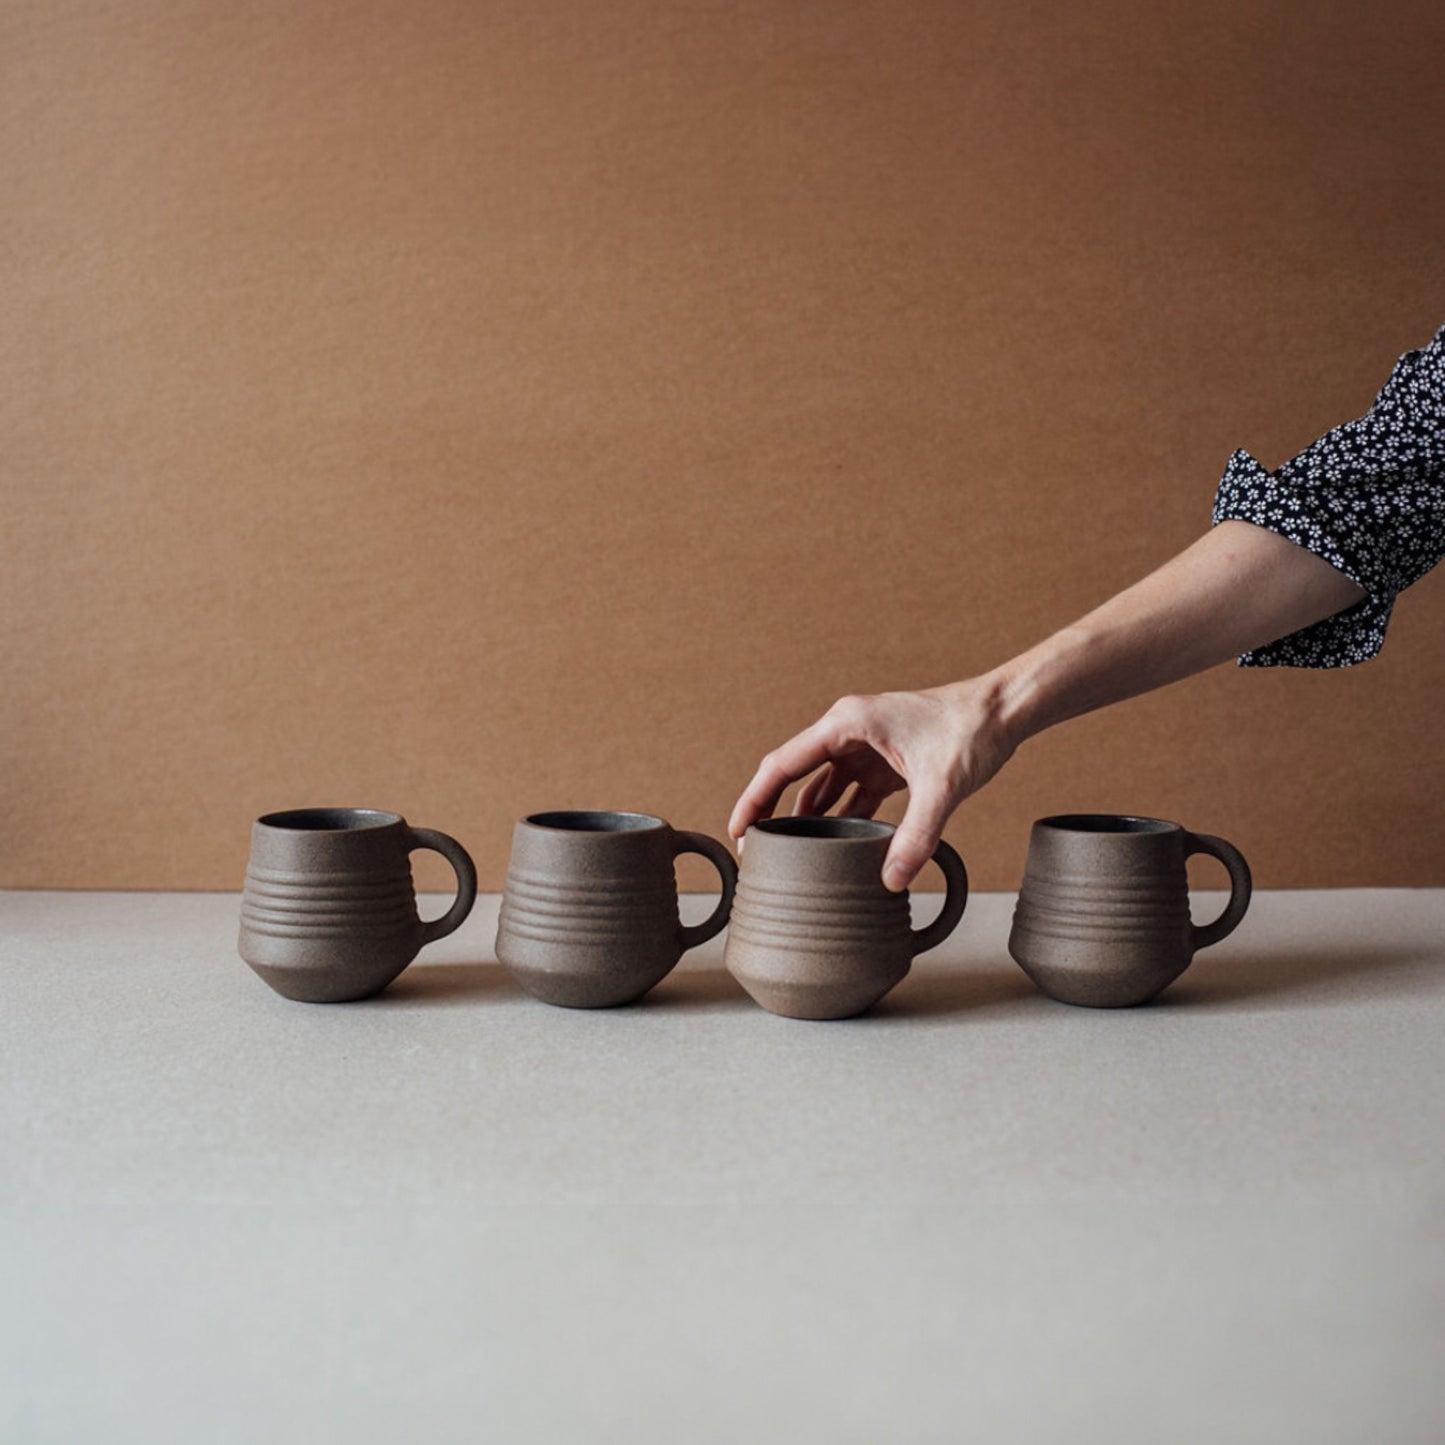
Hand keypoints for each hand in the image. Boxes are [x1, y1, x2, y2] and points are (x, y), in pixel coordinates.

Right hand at [728, 679, 1018, 890]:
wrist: (1004, 711)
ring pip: (821, 787)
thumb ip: (917, 834)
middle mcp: (848, 731)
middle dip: (773, 811)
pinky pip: (850, 794)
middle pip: (794, 775)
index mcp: (846, 724)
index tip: (738, 830)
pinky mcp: (885, 762)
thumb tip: (891, 879)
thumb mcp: (942, 785)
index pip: (782, 764)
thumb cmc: (971, 730)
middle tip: (755, 850)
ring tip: (790, 854)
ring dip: (807, 818)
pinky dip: (842, 818)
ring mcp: (866, 747)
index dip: (754, 799)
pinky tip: (838, 846)